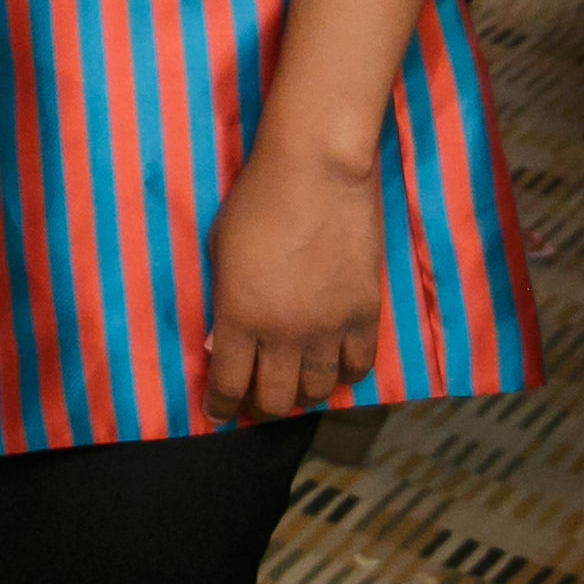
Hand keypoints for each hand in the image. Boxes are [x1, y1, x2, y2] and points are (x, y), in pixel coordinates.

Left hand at [204, 143, 382, 422]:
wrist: (317, 171)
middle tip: (254, 404)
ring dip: (301, 395)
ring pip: (317, 390)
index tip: (218, 412)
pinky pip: (358, 366)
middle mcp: (284, 333)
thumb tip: (221, 344)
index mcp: (239, 315)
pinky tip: (333, 369)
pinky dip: (344, 376)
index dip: (221, 406)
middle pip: (273, 399)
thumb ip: (222, 302)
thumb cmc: (256, 200)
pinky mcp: (365, 314)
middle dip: (258, 409)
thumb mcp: (220, 251)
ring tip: (293, 387)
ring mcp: (329, 327)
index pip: (228, 384)